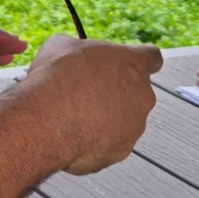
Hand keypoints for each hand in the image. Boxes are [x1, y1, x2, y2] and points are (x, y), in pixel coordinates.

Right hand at [22, 34, 162, 174]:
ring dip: (105, 118)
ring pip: (123, 121)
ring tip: (73, 116)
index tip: (125, 66)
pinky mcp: (120, 151)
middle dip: (114, 93)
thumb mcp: (60, 46)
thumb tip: (71, 52)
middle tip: (86, 93)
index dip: (137, 61)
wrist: (46, 118)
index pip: (152, 57)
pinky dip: (95, 140)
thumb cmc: (56, 79)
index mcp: (134, 64)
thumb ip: (78, 48)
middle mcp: (143, 95)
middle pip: (135, 92)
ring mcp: (134, 126)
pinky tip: (72, 133)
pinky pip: (110, 143)